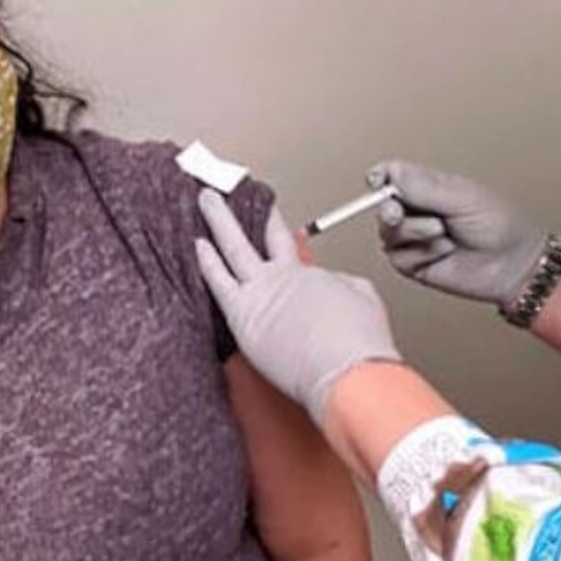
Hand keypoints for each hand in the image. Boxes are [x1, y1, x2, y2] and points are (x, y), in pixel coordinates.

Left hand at [196, 192, 401, 422]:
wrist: (348, 370)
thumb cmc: (359, 346)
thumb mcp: (363, 298)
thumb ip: (341, 284)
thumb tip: (331, 283)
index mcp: (308, 276)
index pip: (286, 244)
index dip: (274, 225)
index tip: (264, 213)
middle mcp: (282, 279)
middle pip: (257, 236)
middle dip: (239, 212)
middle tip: (224, 190)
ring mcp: (260, 295)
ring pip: (233, 248)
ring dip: (218, 220)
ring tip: (206, 199)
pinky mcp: (243, 317)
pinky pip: (218, 283)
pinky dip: (207, 263)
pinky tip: (197, 246)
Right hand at [374, 160, 546, 306]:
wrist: (512, 264)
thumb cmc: (500, 225)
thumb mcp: (462, 197)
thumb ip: (424, 186)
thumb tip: (391, 172)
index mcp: (428, 187)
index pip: (391, 175)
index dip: (380, 177)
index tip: (377, 181)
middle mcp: (417, 211)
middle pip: (382, 205)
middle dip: (392, 209)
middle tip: (400, 212)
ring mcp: (414, 237)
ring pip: (388, 232)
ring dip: (417, 233)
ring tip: (445, 234)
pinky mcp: (414, 264)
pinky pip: (398, 257)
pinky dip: (421, 254)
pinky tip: (443, 253)